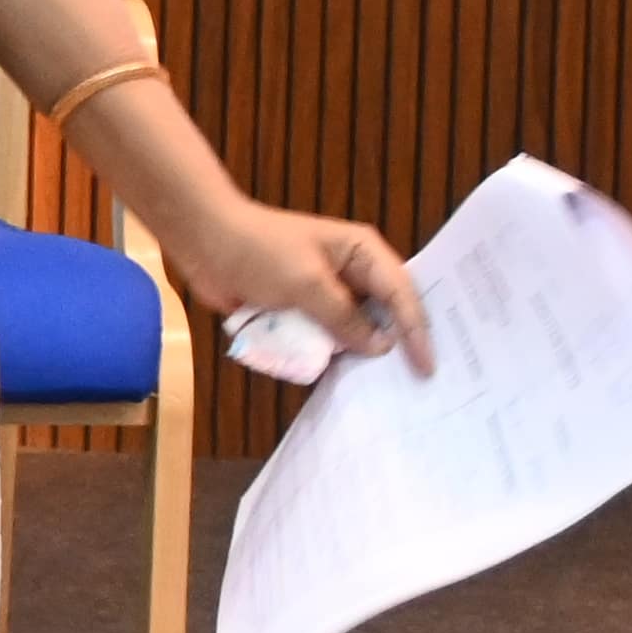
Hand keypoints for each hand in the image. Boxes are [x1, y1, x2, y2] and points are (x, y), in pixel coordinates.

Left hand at [162, 195, 435, 373]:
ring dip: (361, 354)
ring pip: (355, 330)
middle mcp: (351, 272)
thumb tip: (379, 346)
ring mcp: (326, 293)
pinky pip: (325, 337)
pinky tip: (343, 379)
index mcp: (363, 252)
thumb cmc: (257, 251)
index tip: (427, 366)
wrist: (203, 242)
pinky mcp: (302, 309)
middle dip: (397, 343)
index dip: (417, 330)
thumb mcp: (306, 283)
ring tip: (387, 389)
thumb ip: (344, 316)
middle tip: (419, 381)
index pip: (402, 294)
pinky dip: (330, 354)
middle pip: (385, 313)